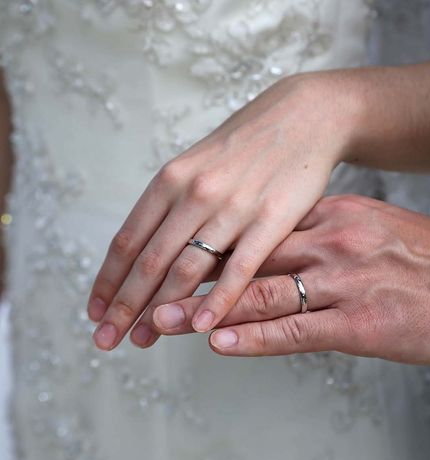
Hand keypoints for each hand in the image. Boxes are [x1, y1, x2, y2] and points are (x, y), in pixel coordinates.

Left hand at [87, 73, 361, 349]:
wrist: (303, 117)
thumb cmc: (248, 146)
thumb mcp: (199, 164)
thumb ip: (173, 204)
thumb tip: (147, 249)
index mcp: (172, 179)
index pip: (128, 240)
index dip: (107, 281)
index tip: (95, 311)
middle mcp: (195, 193)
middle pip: (149, 260)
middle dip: (124, 306)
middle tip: (106, 339)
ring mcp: (233, 206)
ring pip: (187, 268)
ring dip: (161, 311)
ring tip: (143, 341)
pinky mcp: (271, 219)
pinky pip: (239, 268)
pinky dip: (219, 301)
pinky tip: (203, 327)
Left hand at [154, 195, 429, 364]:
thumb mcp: (379, 227)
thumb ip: (334, 232)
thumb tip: (294, 243)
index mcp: (338, 215)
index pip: (262, 229)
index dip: (217, 246)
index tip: (181, 256)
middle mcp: (334, 242)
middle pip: (250, 258)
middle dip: (196, 276)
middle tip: (150, 290)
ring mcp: (344, 282)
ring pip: (262, 293)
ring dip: (207, 309)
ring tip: (165, 321)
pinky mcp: (359, 323)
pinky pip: (294, 330)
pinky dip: (252, 335)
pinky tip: (219, 340)